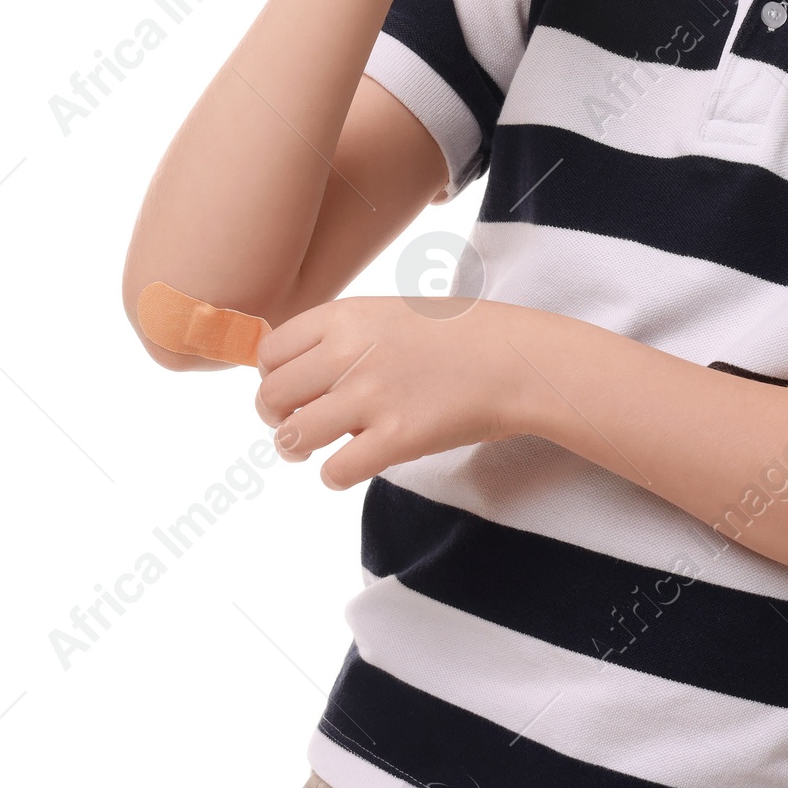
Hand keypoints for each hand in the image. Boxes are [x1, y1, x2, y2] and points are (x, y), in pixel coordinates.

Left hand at [253, 295, 534, 488]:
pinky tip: (354, 463)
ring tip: (315, 449)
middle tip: (298, 423)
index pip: (269, 351)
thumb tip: (285, 370)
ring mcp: (373, 396)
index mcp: (347, 315)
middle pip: (272, 396)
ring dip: (297, 449)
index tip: (290, 388)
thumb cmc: (458, 335)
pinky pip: (335, 471)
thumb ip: (341, 335)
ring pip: (292, 437)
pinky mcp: (397, 438)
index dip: (271, 376)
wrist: (517, 359)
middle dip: (276, 416)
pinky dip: (336, 475)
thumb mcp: (391, 313)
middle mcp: (350, 352)